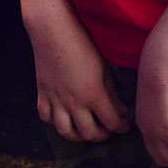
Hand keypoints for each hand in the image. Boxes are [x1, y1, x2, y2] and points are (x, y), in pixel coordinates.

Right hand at [28, 13, 129, 141]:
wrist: (52, 32)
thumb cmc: (82, 45)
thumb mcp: (104, 68)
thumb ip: (112, 92)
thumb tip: (122, 110)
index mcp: (94, 95)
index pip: (111, 122)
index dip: (121, 127)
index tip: (125, 127)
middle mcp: (74, 103)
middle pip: (89, 133)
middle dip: (101, 135)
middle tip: (107, 131)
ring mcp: (56, 101)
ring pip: (66, 132)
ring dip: (78, 136)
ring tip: (86, 131)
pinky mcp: (42, 96)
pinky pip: (46, 118)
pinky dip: (55, 122)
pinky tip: (63, 118)